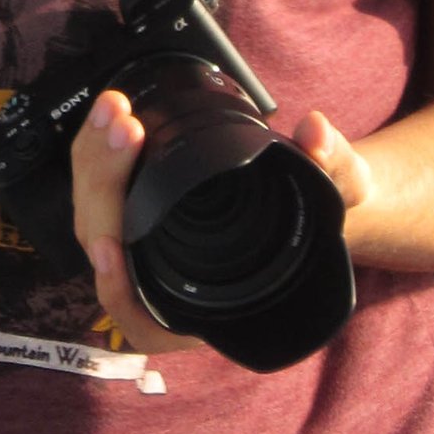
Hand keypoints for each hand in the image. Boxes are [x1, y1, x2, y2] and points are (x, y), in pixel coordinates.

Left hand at [72, 91, 382, 360]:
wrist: (307, 196)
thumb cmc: (320, 215)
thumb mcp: (341, 193)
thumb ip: (335, 168)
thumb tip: (316, 133)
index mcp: (207, 306)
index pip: (146, 323)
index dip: (120, 294)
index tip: (111, 251)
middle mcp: (165, 280)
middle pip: (105, 248)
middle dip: (105, 185)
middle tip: (126, 130)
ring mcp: (142, 242)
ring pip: (92, 215)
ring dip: (94, 159)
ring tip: (115, 109)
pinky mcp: (133, 205)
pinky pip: (97, 188)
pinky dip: (96, 151)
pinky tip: (106, 115)